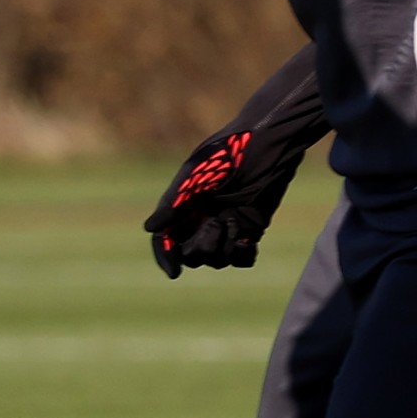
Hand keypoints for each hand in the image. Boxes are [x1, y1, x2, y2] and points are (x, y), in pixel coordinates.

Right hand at [146, 124, 306, 275]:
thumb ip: (174, 204)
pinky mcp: (250, 228)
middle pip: (190, 254)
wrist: (266, 145)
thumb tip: (150, 229)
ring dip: (224, 248)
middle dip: (201, 247)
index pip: (166, 239)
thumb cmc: (227, 154)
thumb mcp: (196, 178)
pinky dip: (243, 254)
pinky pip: (242, 257)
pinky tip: (247, 240)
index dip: (166, 256)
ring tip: (234, 221)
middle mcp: (201, 219)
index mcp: (181, 206)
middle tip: (216, 223)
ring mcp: (225, 225)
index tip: (175, 273)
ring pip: (217, 259)